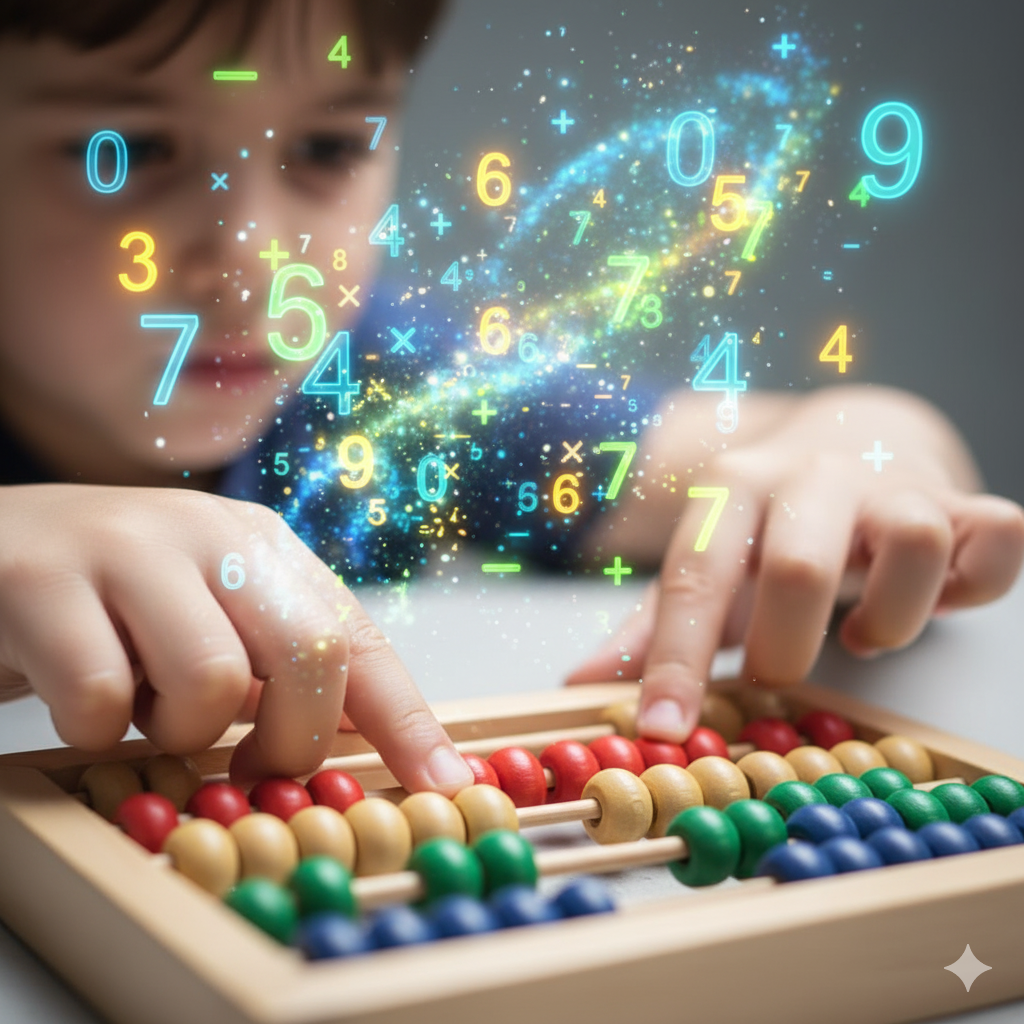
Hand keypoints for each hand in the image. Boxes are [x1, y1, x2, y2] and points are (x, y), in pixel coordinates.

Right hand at [0, 485, 472, 791]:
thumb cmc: (109, 610)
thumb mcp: (209, 625)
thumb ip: (276, 671)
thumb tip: (363, 746)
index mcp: (263, 546)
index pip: (358, 635)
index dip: (406, 717)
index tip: (444, 783)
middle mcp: (211, 533)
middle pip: (311, 652)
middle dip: (289, 741)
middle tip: (244, 764)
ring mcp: (127, 547)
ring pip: (212, 680)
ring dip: (177, 731)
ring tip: (142, 706)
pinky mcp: (42, 581)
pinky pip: (103, 697)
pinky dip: (95, 727)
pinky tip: (80, 695)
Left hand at [568, 387, 1023, 741]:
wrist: (854, 437)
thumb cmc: (769, 524)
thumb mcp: (707, 563)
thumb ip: (652, 625)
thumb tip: (581, 687)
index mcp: (733, 493)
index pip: (694, 578)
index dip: (675, 662)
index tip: (663, 733)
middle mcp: (809, 478)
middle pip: (800, 565)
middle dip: (784, 646)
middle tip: (777, 673)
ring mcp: (892, 485)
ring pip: (913, 544)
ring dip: (889, 616)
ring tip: (862, 631)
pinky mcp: (962, 500)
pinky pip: (997, 537)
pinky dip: (975, 582)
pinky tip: (938, 596)